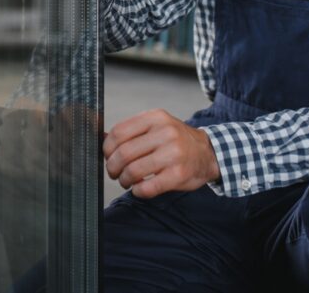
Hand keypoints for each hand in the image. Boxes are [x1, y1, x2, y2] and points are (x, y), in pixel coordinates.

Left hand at [103, 109, 219, 198]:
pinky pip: (148, 187)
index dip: (107, 148)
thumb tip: (100, 136)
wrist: (208, 153)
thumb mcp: (156, 126)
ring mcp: (173, 153)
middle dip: (113, 167)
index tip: (108, 156)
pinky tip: (140, 188)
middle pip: (124, 153)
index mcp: (156, 117)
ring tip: (127, 181)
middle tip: (114, 173)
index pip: (119, 132)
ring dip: (124, 180)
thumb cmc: (176, 141)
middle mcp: (165, 132)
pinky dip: (138, 191)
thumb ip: (131, 131)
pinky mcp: (179, 174)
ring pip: (133, 170)